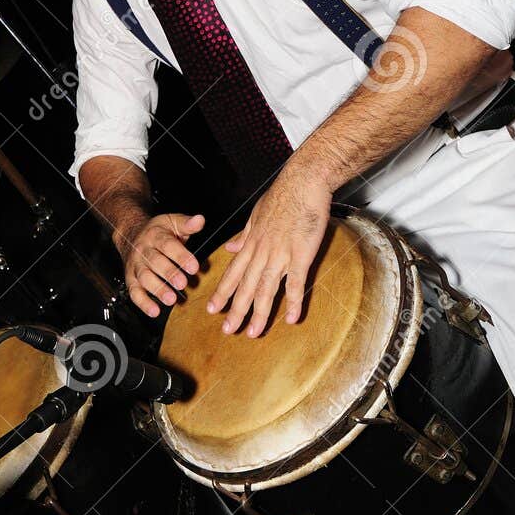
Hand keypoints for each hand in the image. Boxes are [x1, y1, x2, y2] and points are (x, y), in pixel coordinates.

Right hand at [117, 211, 203, 318]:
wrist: (130, 234)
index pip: (168, 245)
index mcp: (155, 235)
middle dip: (169, 274)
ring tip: (171, 299)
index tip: (194, 267)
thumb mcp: (172, 222)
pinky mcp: (131, 279)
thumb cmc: (157, 232)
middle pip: (155, 262)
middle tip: (182, 283)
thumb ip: (187, 224)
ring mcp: (136, 266)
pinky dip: (143, 303)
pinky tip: (154, 311)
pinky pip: (134, 292)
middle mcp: (143, 251)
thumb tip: (200, 220)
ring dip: (157, 289)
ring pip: (144, 278)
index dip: (181, 256)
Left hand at [205, 162, 331, 337]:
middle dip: (235, 310)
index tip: (212, 309)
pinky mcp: (300, 254)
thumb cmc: (283, 195)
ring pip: (266, 289)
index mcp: (252, 243)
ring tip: (253, 332)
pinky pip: (295, 283)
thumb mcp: (256, 214)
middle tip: (227, 330)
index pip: (233, 273)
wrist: (303, 182)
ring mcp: (280, 254)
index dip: (222, 293)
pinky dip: (294, 301)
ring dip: (259, 313)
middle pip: (246, 287)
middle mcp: (262, 252)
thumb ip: (244, 235)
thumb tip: (229, 249)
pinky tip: (292, 318)